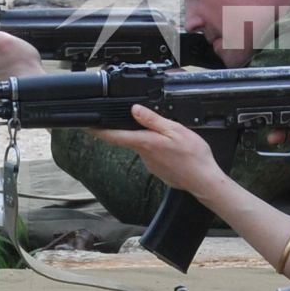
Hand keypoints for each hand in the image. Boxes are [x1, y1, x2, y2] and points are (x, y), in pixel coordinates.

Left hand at [93, 103, 227, 196]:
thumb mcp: (175, 130)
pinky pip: (154, 155)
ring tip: (171, 137)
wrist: (203, 181)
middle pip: (130, 139)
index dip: (98, 130)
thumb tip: (135, 109)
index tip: (86, 125)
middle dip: (135, 129)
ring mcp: (150, 164)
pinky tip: (174, 150)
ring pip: (144, 146)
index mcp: (145, 142)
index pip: (114, 136)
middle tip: (149, 122)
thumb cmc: (192, 156)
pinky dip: (160, 150)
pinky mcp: (158, 170)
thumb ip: (153, 120)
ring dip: (151, 140)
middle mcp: (143, 154)